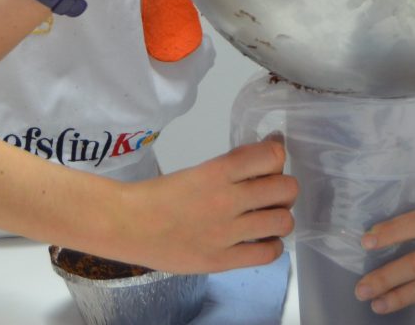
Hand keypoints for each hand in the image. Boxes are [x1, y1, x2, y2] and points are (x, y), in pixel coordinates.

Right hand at [115, 139, 296, 274]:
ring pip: (283, 221)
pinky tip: (260, 240)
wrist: (128, 224)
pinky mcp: (222, 260)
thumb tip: (266, 155)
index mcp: (218, 171)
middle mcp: (227, 199)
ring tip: (266, 218)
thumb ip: (231, 168)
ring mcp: (227, 232)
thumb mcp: (198, 171)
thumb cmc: (158, 195)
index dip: (277, 157)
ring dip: (280, 217)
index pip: (272, 155)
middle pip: (286, 188)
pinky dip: (271, 245)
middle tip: (270, 194)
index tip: (271, 163)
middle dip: (283, 189)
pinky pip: (267, 253)